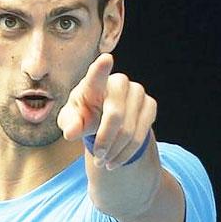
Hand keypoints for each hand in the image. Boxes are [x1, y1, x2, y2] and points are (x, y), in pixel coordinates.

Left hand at [57, 53, 156, 169]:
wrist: (104, 118)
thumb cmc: (84, 115)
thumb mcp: (72, 120)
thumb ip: (69, 124)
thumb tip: (70, 133)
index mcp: (93, 83)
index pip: (97, 74)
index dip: (101, 68)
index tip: (106, 59)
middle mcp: (118, 82)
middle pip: (115, 115)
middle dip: (106, 141)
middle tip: (98, 158)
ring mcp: (137, 91)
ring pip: (130, 129)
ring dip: (116, 151)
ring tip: (105, 162)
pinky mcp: (150, 104)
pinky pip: (142, 134)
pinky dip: (128, 152)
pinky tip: (117, 159)